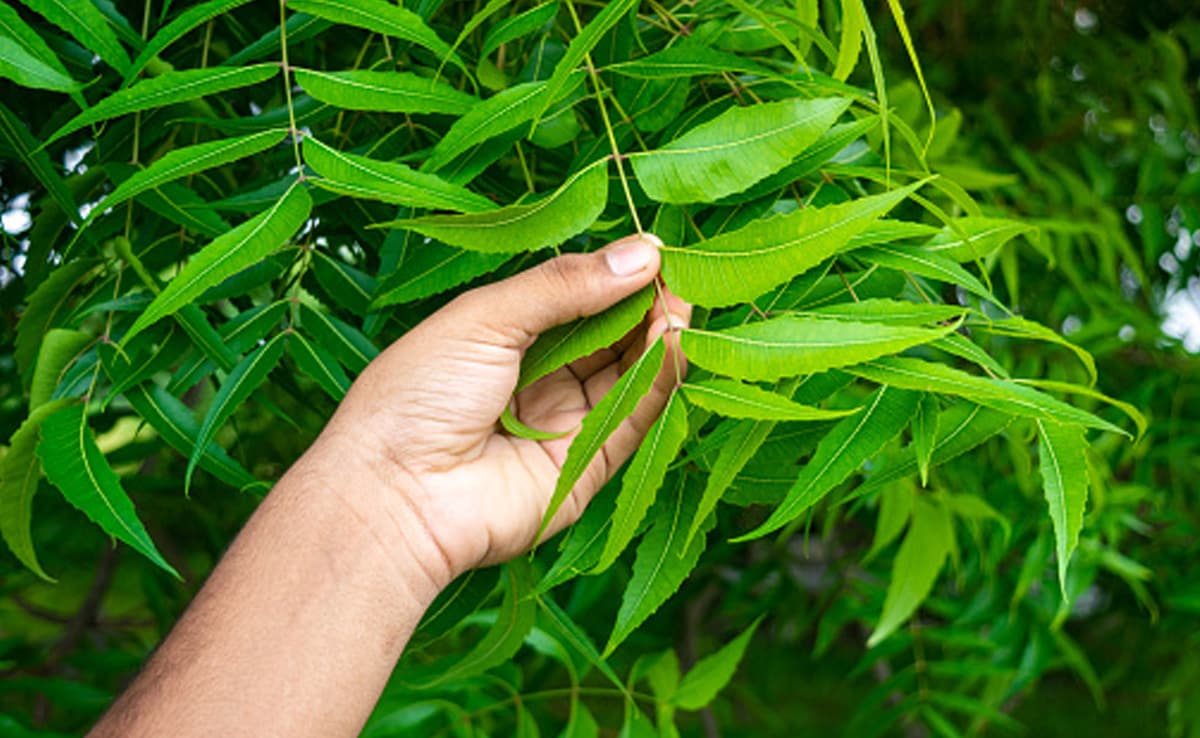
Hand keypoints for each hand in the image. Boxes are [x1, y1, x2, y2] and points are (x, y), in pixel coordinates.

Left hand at [310, 234, 690, 590]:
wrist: (395, 494)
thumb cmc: (417, 396)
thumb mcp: (485, 318)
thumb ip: (563, 286)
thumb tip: (641, 253)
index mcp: (501, 339)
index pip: (573, 300)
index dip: (612, 277)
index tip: (653, 252)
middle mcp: (536, 379)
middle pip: (606, 337)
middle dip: (642, 305)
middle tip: (676, 276)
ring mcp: (563, 424)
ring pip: (627, 376)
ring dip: (658, 339)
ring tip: (681, 304)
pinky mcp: (586, 468)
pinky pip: (632, 419)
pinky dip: (658, 382)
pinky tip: (674, 343)